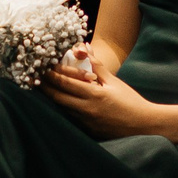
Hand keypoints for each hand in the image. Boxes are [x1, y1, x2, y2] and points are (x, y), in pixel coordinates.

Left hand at [40, 59, 159, 136]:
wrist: (143, 124)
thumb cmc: (129, 100)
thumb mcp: (113, 81)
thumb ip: (96, 65)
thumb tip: (83, 47)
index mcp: (94, 94)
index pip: (65, 83)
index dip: (51, 75)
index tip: (42, 67)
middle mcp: (87, 109)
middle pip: (58, 97)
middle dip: (44, 87)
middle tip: (34, 77)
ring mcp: (86, 122)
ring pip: (62, 108)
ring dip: (51, 97)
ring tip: (42, 87)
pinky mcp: (88, 130)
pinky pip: (70, 117)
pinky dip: (63, 108)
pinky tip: (59, 101)